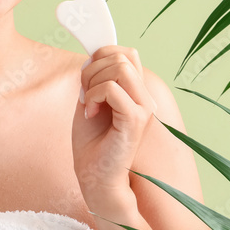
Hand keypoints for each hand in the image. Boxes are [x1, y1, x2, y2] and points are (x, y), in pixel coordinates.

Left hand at [73, 45, 157, 207]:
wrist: (96, 177)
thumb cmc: (92, 142)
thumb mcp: (90, 101)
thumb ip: (95, 79)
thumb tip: (92, 55)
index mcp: (135, 91)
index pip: (126, 52)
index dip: (102, 54)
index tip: (86, 77)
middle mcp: (144, 97)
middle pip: (122, 56)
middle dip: (92, 69)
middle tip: (85, 94)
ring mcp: (143, 107)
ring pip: (119, 68)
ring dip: (92, 83)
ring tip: (88, 104)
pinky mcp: (135, 119)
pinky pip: (111, 88)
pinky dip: (92, 96)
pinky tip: (89, 113)